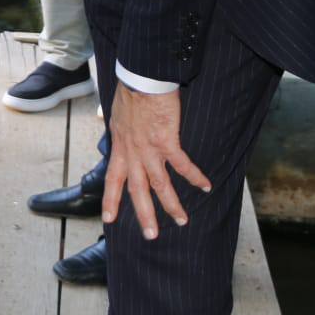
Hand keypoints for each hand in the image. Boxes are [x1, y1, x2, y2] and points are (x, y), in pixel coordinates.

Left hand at [104, 83, 212, 239]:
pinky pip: (182, 164)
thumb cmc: (130, 92)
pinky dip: (195, 176)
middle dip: (144, 214)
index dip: (111, 200)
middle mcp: (132, 152)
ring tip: (182, 220)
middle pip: (137, 190)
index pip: (112, 179)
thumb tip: (110, 123)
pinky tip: (206, 186)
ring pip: (160, 184)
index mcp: (120, 147)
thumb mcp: (116, 114)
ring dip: (172, 204)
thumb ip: (117, 125)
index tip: (109, 219)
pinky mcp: (166, 141)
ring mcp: (149, 149)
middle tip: (151, 235)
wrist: (140, 79)